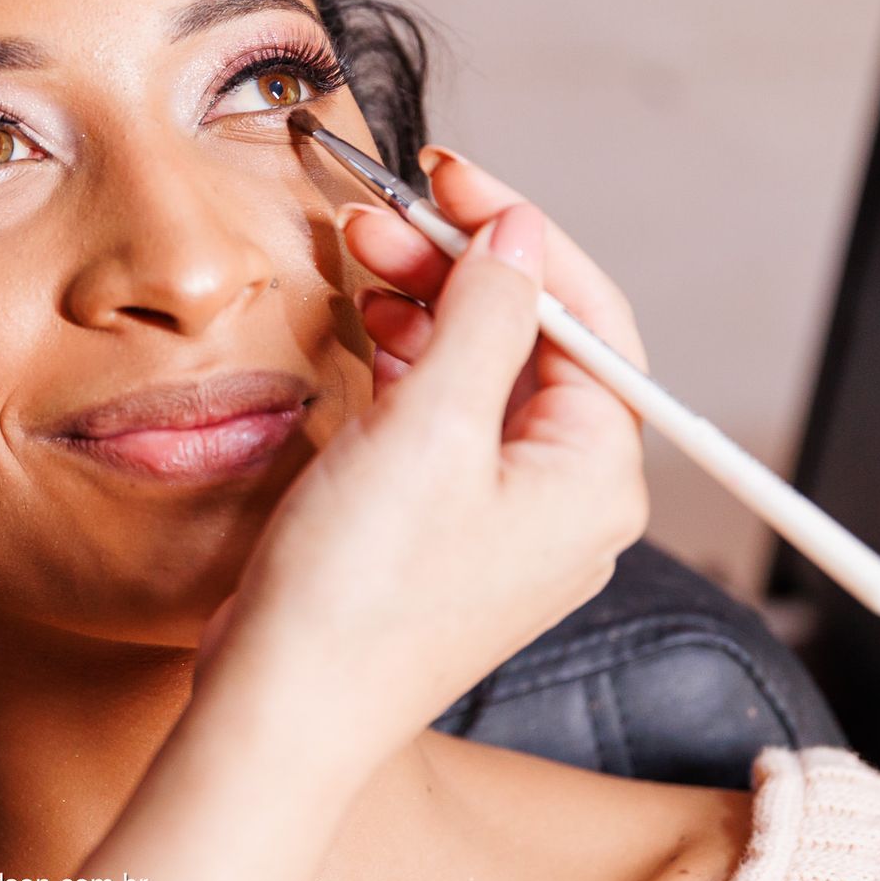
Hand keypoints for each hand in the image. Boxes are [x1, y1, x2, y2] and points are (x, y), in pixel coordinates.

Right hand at [36, 148, 648, 880]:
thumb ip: (486, 314)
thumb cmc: (360, 586)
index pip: (588, 317)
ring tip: (359, 256)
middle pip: (533, 340)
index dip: (519, 234)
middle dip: (459, 267)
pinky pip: (448, 419)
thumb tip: (519, 235)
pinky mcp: (446, 528)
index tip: (451, 178)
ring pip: (484, 373)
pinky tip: (369, 333)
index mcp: (594, 472)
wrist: (285, 701)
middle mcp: (566, 496)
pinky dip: (412, 365)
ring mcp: (505, 516)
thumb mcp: (432, 424)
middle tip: (378, 215)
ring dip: (428, 306)